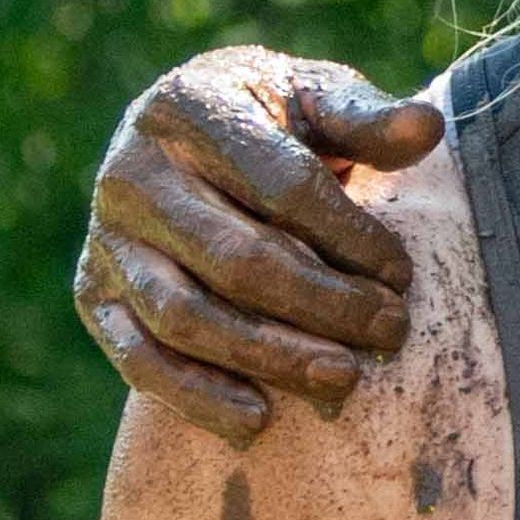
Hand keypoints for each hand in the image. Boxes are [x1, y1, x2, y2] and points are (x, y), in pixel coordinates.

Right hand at [73, 48, 440, 436]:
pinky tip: (258, 419)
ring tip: (341, 380)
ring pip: (187, 317)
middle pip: (236, 259)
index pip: (281, 185)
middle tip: (388, 334)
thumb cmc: (269, 120)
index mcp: (187, 105)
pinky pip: (140, 359)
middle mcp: (130, 172)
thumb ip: (367, 120)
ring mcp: (106, 238)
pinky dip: (196, 396)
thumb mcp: (315, 101)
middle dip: (322, 306)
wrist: (184, 140)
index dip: (348, 236)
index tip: (401, 275)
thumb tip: (425, 130)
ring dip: (269, 358)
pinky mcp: (93, 294)